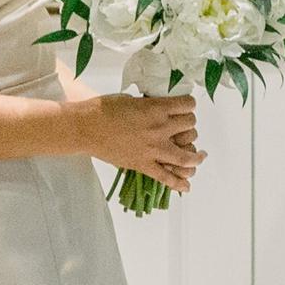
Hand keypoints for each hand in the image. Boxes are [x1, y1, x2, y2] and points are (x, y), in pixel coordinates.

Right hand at [82, 92, 202, 193]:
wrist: (85, 128)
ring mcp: (153, 149)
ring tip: (199, 155)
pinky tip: (187, 185)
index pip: (187, 105)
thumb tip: (161, 111)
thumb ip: (151, 106)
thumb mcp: (133, 99)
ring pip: (186, 156)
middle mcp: (159, 128)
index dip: (189, 105)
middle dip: (189, 125)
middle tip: (183, 127)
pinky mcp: (143, 165)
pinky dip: (178, 183)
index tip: (186, 106)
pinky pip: (165, 177)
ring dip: (195, 156)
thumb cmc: (104, 109)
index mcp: (157, 108)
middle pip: (190, 127)